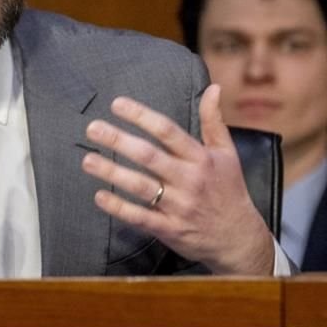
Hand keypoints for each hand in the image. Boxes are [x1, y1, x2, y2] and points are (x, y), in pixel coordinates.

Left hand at [81, 84, 274, 274]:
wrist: (239, 238)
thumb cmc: (229, 190)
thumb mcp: (227, 153)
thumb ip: (214, 120)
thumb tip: (213, 87)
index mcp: (201, 158)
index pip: (167, 131)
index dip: (142, 116)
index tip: (117, 104)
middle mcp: (189, 180)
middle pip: (149, 156)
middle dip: (119, 140)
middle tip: (93, 128)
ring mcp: (179, 206)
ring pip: (140, 186)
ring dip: (112, 172)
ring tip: (87, 160)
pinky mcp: (170, 229)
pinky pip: (140, 217)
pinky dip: (119, 208)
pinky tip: (99, 196)